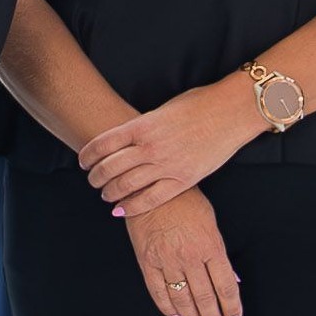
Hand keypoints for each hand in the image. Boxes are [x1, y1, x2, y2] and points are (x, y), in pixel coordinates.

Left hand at [79, 82, 262, 215]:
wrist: (231, 111)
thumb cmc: (198, 105)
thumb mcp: (162, 109)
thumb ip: (143, 126)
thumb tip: (127, 140)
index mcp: (142, 125)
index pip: (102, 144)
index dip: (87, 155)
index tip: (83, 161)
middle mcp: (150, 146)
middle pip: (109, 168)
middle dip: (95, 177)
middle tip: (92, 180)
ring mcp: (167, 165)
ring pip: (126, 186)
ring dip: (110, 192)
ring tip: (105, 194)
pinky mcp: (183, 180)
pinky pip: (150, 199)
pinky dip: (131, 207)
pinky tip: (121, 209)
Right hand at [125, 187, 239, 315]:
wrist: (152, 189)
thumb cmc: (185, 201)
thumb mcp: (210, 223)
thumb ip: (220, 253)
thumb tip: (230, 279)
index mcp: (210, 246)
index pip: (225, 286)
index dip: (231, 307)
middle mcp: (190, 257)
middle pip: (205, 297)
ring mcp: (167, 261)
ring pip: (182, 299)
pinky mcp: (148, 262)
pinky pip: (158, 292)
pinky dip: (168, 308)